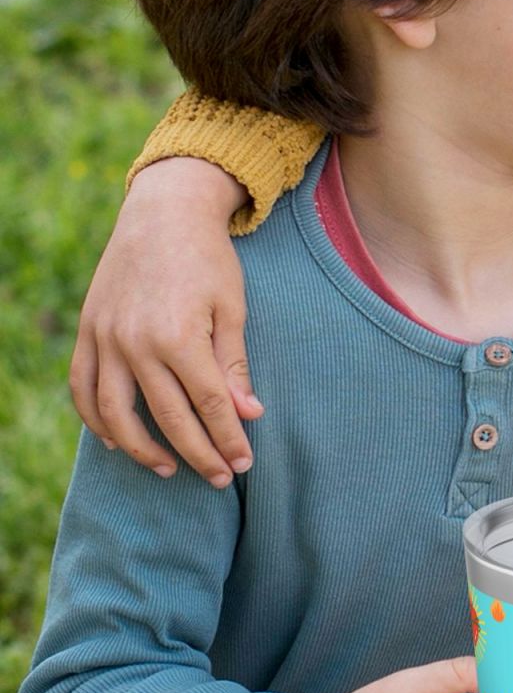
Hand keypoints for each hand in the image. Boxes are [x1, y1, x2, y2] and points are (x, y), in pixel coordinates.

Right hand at [70, 157, 257, 486]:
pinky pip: (84, 388)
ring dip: (142, 449)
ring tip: (170, 468)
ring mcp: (106, 339)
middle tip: (220, 478)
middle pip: (168, 418)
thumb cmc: (208, 260)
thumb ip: (234, 365)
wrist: (162, 214)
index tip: (243, 464)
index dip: (228, 440)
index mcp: (180, 337)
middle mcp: (137, 343)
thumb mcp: (232, 308)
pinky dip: (96, 420)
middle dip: (198, 454)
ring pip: (116, 414)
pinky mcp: (88, 331)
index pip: (209, 406)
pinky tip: (118, 442)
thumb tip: (248, 415)